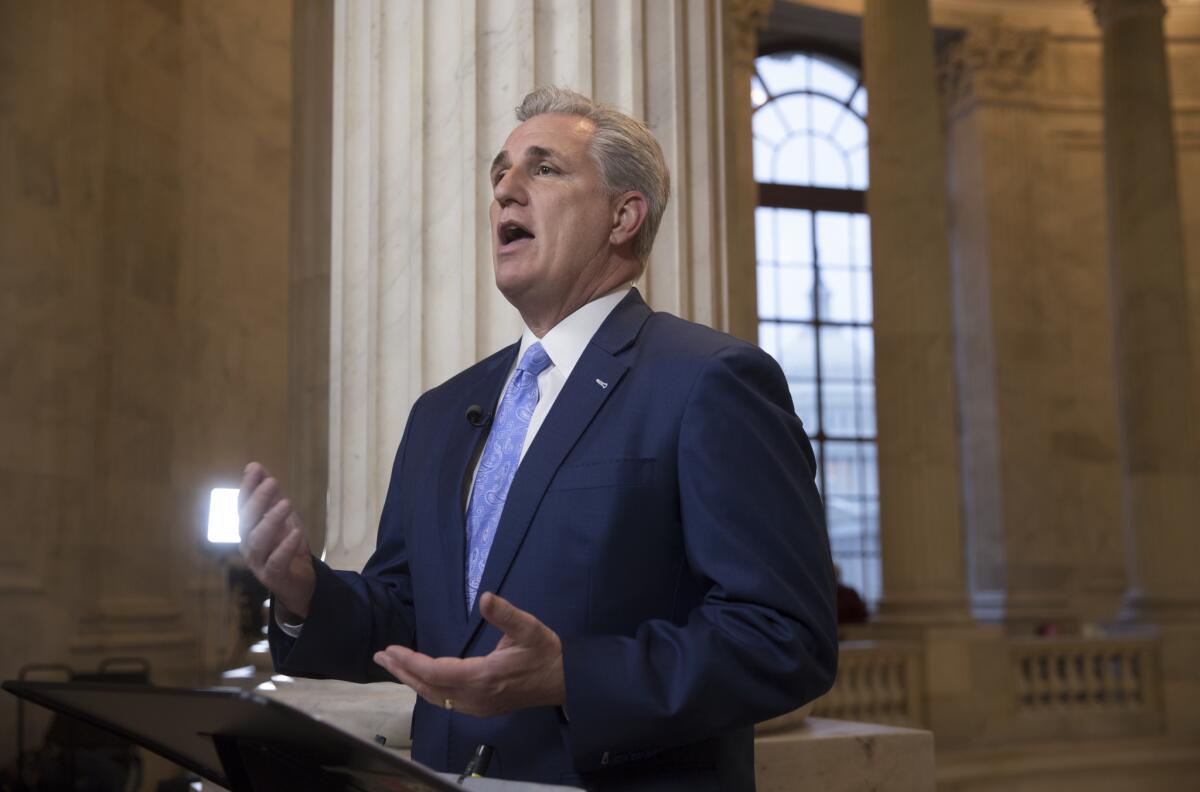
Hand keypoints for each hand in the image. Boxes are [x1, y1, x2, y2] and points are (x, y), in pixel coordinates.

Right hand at [238, 462, 315, 619]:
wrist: (299, 583)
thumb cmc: (287, 547)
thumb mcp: (283, 518)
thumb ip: (271, 496)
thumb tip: (256, 467)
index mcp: (248, 529)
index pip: (243, 505)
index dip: (248, 487)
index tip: (254, 468)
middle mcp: (248, 544)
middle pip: (246, 521)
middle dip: (258, 500)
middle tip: (272, 482)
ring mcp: (258, 562)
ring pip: (257, 541)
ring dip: (271, 521)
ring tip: (286, 504)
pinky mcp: (273, 576)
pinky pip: (276, 562)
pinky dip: (285, 547)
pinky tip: (296, 533)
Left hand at [374, 592, 565, 717]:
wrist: (562, 681)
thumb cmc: (545, 652)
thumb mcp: (529, 628)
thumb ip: (506, 614)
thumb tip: (485, 597)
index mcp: (484, 677)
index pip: (436, 672)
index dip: (411, 662)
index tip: (391, 649)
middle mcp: (474, 697)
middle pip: (428, 688)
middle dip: (402, 671)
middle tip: (380, 655)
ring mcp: (476, 706)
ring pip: (434, 697)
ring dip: (411, 680)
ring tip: (393, 665)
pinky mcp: (479, 709)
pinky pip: (444, 701)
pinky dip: (426, 688)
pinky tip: (419, 678)